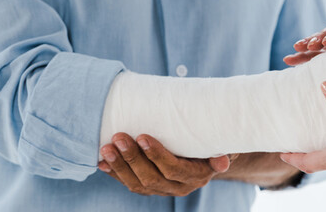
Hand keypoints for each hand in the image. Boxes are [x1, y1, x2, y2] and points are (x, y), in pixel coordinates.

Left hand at [98, 133, 235, 195]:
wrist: (207, 156)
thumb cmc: (213, 144)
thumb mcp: (222, 145)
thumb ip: (221, 153)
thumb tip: (223, 161)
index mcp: (196, 176)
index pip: (173, 169)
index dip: (156, 155)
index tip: (143, 136)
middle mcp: (179, 187)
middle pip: (151, 177)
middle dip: (132, 158)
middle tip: (119, 137)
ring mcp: (162, 189)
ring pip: (137, 184)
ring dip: (120, 166)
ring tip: (107, 147)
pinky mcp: (149, 187)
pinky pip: (129, 183)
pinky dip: (114, 173)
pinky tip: (102, 162)